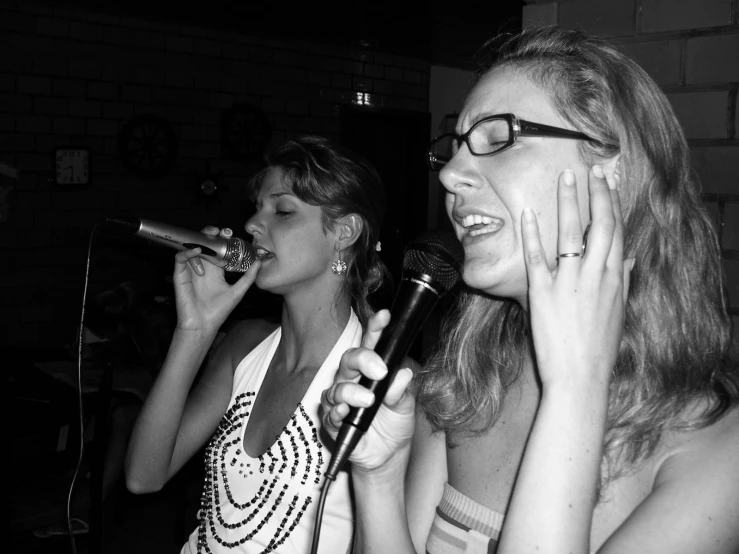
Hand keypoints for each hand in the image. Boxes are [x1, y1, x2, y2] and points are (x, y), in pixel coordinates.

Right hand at [173, 226, 260, 331]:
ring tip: (211, 235)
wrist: (203, 325)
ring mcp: (191, 270)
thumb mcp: (238, 291)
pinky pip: (180, 258)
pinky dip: (187, 252)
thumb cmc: (219, 311)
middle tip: (223, 231)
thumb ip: (248, 277)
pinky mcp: (180, 275)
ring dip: (200, 239)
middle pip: (205, 244)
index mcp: (216, 270)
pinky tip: (198, 250)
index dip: (224, 240)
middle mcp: (203, 267)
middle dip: (212, 234)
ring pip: (192, 247)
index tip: (232, 235)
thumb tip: (259, 262)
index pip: (218, 249)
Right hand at [321, 310, 415, 473]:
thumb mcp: (406, 406)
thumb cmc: (394, 423)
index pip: (372, 344)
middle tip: (380, 371)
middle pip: (349, 359)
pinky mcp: (333, 421)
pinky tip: (344, 412)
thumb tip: (402, 374)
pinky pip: (329, 412)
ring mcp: (341, 400)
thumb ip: (402, 391)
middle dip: (363, 359)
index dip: (376, 329)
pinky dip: (336, 410)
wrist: (387, 456)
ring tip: (369, 399)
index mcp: (372, 370)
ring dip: (351, 391)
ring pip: (337, 386)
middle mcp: (354, 380)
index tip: (384, 317)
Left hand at [521, 165, 632, 387]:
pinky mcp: (543, 292)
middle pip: (600, 224)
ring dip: (568, 202)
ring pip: (571, 233)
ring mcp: (568, 282)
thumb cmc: (599, 348)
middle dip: (597, 193)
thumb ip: (622, 282)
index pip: (617, 231)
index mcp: (614, 278)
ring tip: (565, 178)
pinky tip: (528, 213)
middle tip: (591, 169)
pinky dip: (532, 234)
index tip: (609, 181)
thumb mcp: (618, 313)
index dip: (613, 203)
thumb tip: (628, 260)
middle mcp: (595, 275)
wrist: (580, 376)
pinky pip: (536, 257)